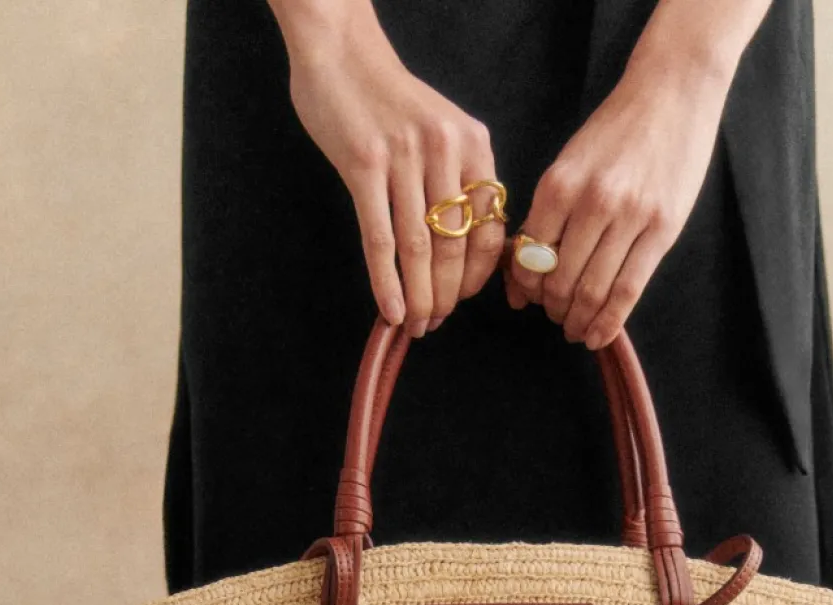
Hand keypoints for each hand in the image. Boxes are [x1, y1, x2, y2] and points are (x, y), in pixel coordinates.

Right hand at [277, 6, 505, 335]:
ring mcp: (404, 158)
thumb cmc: (390, 99)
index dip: (479, 276)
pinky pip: (380, 239)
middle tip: (437, 323)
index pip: (490, 228)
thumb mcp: (443, 130)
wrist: (342, 53)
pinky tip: (391, 311)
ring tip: (417, 325)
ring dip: (420, 297)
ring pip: (419, 249)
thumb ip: (458, 178)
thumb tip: (461, 249)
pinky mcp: (364, 166)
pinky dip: (387, 282)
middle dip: (448, 296)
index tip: (464, 300)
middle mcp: (445, 150)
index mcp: (474, 144)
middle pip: (455, 245)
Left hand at [505, 52, 731, 348]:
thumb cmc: (616, 130)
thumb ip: (547, 216)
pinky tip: (598, 335)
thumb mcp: (570, 163)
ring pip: (593, 292)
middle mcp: (592, 202)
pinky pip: (629, 291)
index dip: (527, 288)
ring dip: (579, 321)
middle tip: (556, 317)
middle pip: (560, 281)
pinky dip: (609, 322)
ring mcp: (630, 217)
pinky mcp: (662, 230)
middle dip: (553, 309)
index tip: (530, 299)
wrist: (671, 91)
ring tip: (575, 328)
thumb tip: (521, 276)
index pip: (530, 257)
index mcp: (559, 184)